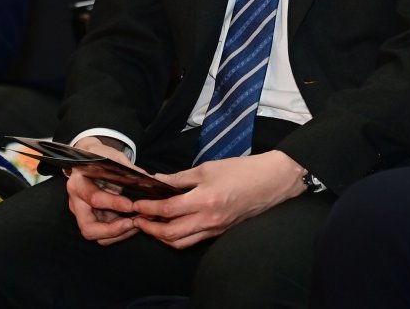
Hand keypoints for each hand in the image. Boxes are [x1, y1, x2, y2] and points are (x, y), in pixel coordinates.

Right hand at [66, 137, 141, 245]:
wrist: (87, 157)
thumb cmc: (100, 156)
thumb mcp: (113, 157)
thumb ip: (128, 168)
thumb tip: (149, 179)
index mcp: (79, 183)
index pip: (95, 198)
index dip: (114, 204)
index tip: (131, 205)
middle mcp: (76, 202)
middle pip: (88, 228)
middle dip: (112, 230)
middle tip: (133, 223)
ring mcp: (81, 213)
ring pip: (95, 234)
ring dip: (118, 233)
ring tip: (137, 224)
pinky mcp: (90, 218)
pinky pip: (102, 233)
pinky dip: (118, 232)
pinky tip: (133, 223)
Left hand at [130, 150, 305, 248]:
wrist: (272, 181)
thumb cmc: (243, 170)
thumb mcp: (209, 167)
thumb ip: (181, 177)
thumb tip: (158, 180)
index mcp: (204, 200)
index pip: (167, 209)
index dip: (148, 208)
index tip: (137, 204)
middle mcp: (208, 220)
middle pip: (169, 234)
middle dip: (149, 229)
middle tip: (138, 219)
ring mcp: (215, 229)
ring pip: (180, 243)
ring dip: (162, 237)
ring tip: (152, 225)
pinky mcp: (220, 232)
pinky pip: (194, 240)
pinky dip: (179, 237)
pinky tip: (173, 225)